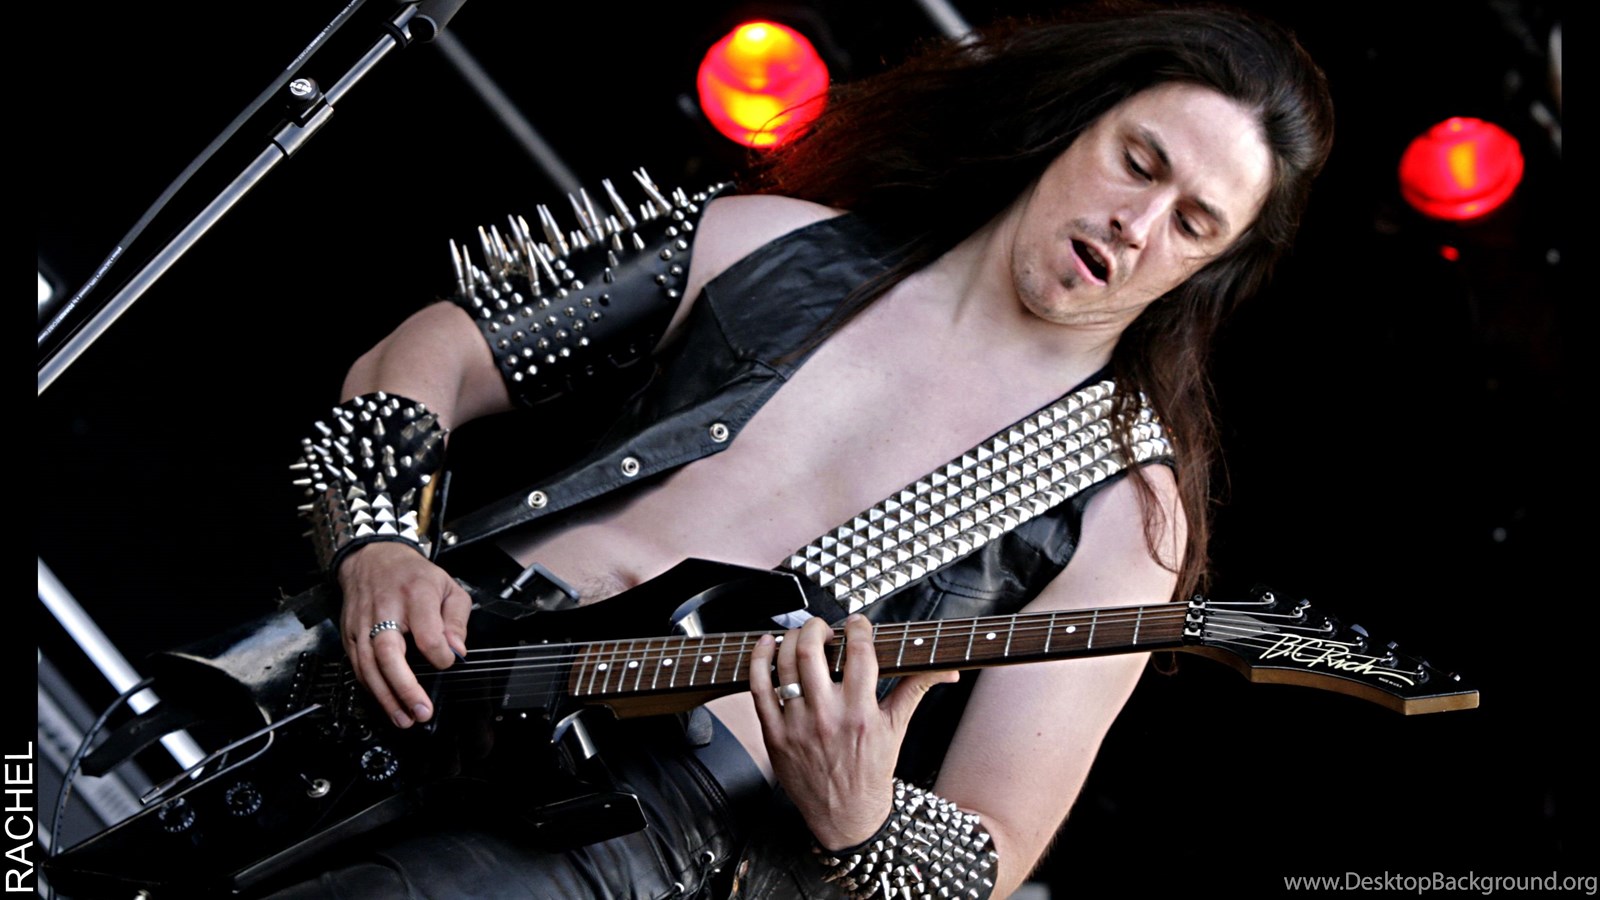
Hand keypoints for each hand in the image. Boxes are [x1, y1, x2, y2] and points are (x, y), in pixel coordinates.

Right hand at [337, 541, 469, 728]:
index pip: (427, 633)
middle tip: (421, 711)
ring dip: (386, 697)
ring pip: (369, 665)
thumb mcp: (447, 587)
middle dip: (405, 688)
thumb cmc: (413, 576)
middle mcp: (385, 610)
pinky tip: (386, 703)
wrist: (373, 558)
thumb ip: (457, 619)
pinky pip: (357, 667)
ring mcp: (363, 624)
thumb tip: (458, 650)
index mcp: (415, 595)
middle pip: (389, 653)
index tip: (447, 663)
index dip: (440, 655)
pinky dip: (371, 688)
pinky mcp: (350, 634)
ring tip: (404, 718)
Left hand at [750, 615, 957, 850]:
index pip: (859, 654)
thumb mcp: (897, 728)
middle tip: (823, 627)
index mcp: (861, 713)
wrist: (845, 815)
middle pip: (812, 652)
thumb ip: (916, 689)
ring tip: (799, 636)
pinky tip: (766, 646)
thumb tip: (947, 669)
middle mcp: (828, 717)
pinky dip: (759, 661)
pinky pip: (759, 689)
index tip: (857, 623)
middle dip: (816, 627)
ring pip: (785, 665)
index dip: (857, 629)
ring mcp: (797, 727)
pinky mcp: (775, 736)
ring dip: (790, 639)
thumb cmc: (871, 770)